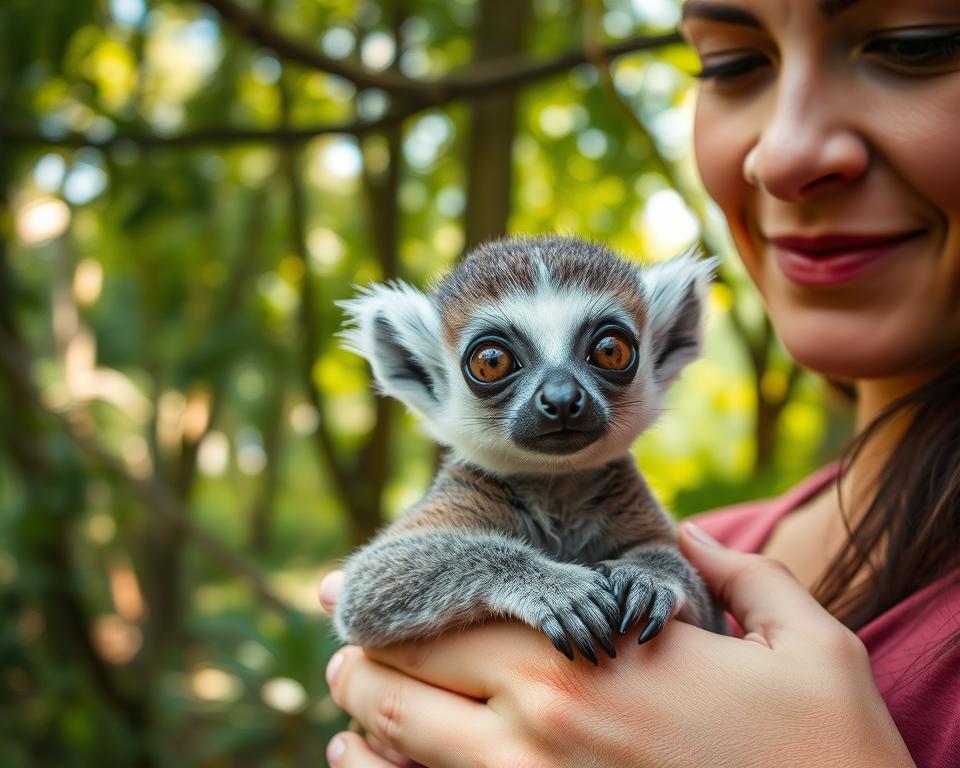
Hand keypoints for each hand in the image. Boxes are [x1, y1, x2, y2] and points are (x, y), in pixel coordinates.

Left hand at [320, 525, 915, 767]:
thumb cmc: (831, 752)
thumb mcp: (803, 640)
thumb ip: (734, 570)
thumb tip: (682, 533)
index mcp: (586, 667)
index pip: (454, 617)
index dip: (394, 598)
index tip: (350, 589)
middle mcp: (537, 737)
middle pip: (400, 688)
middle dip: (361, 661)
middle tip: (344, 643)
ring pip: (397, 757)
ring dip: (359, 724)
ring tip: (343, 703)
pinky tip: (366, 765)